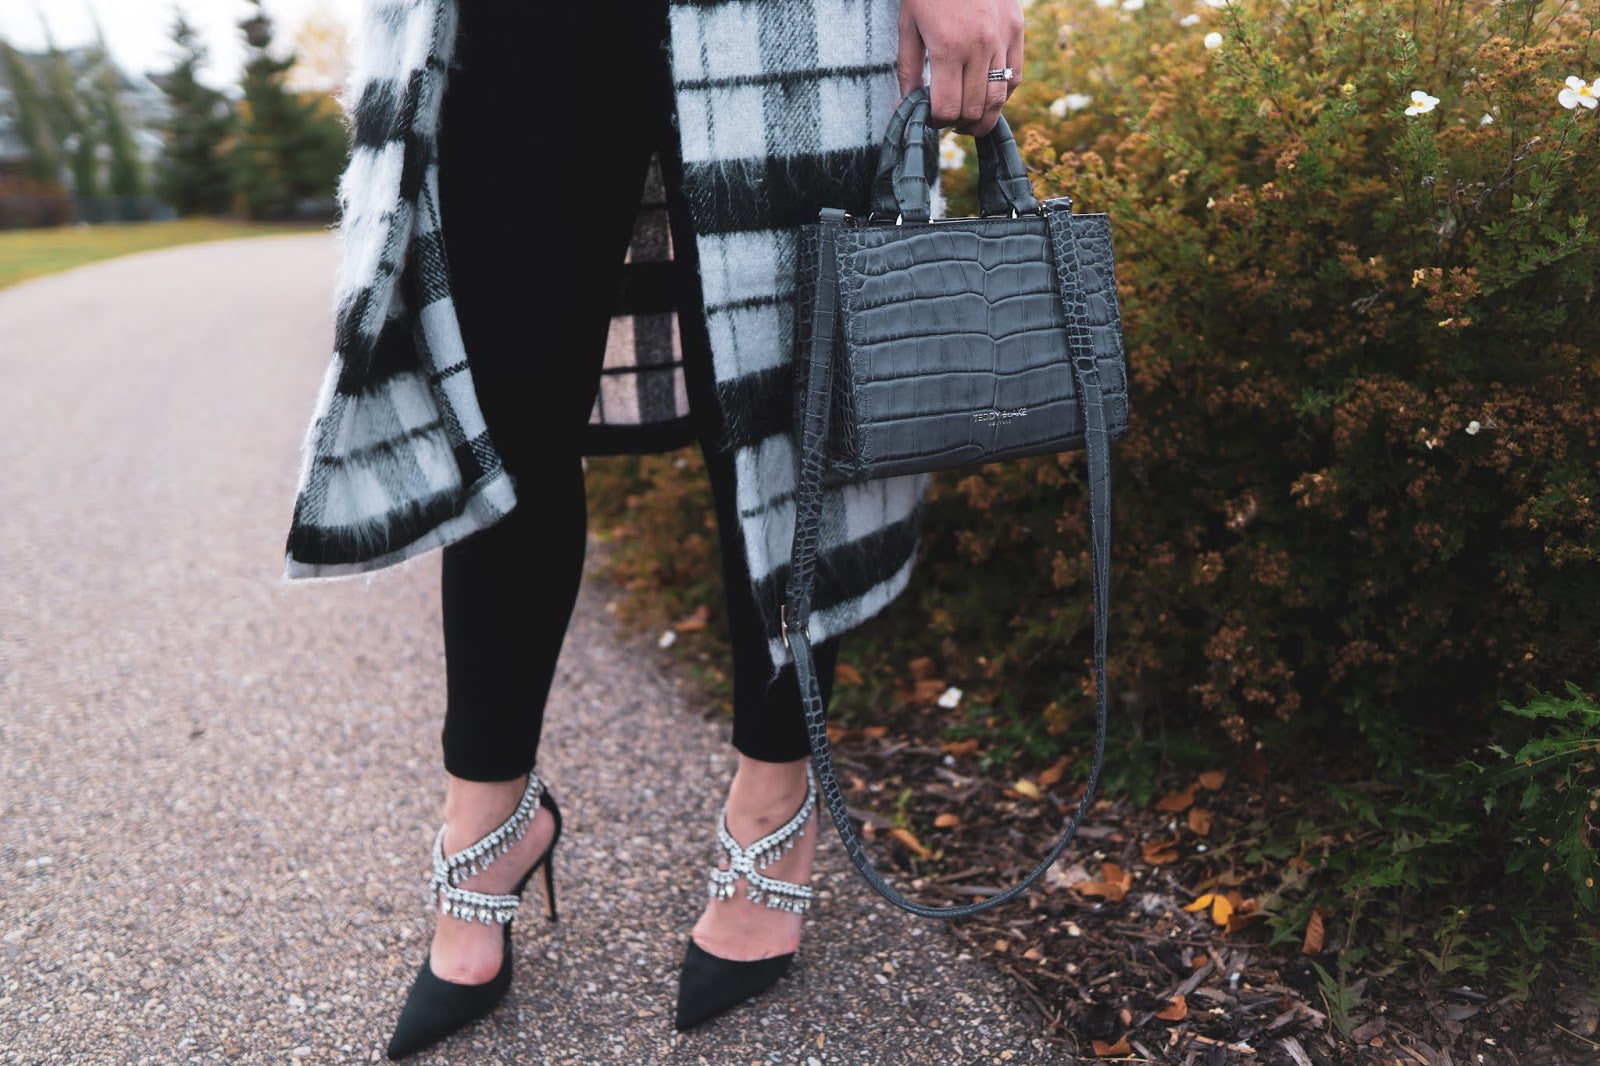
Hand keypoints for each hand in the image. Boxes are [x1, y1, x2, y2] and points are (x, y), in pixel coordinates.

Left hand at [897, 0, 1023, 135]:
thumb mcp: (908, 24)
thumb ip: (907, 68)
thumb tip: (906, 105)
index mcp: (948, 47)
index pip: (947, 108)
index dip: (937, 122)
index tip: (931, 118)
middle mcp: (979, 47)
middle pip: (974, 109)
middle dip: (959, 125)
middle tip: (949, 124)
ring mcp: (1002, 39)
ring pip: (998, 99)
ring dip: (983, 118)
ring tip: (969, 121)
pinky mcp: (1016, 31)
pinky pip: (1016, 77)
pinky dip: (1003, 95)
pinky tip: (987, 96)